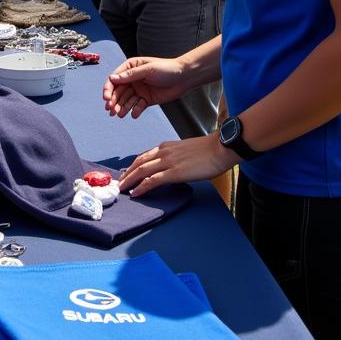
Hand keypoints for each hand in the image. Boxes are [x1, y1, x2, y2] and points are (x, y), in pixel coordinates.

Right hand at [102, 56, 191, 118]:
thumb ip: (130, 75)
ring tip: (119, 115)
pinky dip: (135, 110)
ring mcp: (139, 90)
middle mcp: (132, 79)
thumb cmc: (166, 69)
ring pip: (127, 100)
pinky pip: (138, 106)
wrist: (184, 78)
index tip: (106, 98)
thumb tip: (112, 78)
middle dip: (114, 101)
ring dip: (122, 107)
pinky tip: (133, 114)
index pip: (115, 79)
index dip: (109, 89)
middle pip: (119, 92)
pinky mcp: (147, 99)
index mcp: (130, 68)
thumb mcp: (148, 70)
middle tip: (110, 111)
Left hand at [118, 134, 237, 197]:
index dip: (133, 165)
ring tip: (122, 189)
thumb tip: (172, 167)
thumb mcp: (186, 150)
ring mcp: (168, 162)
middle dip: (127, 174)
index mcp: (166, 146)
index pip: (144, 156)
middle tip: (119, 183)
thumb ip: (175, 156)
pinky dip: (142, 187)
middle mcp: (163, 152)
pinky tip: (136, 193)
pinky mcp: (174, 172)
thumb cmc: (209, 150)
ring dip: (129, 180)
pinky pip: (152, 180)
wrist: (220, 148)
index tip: (127, 173)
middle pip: (138, 163)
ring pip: (141, 171)